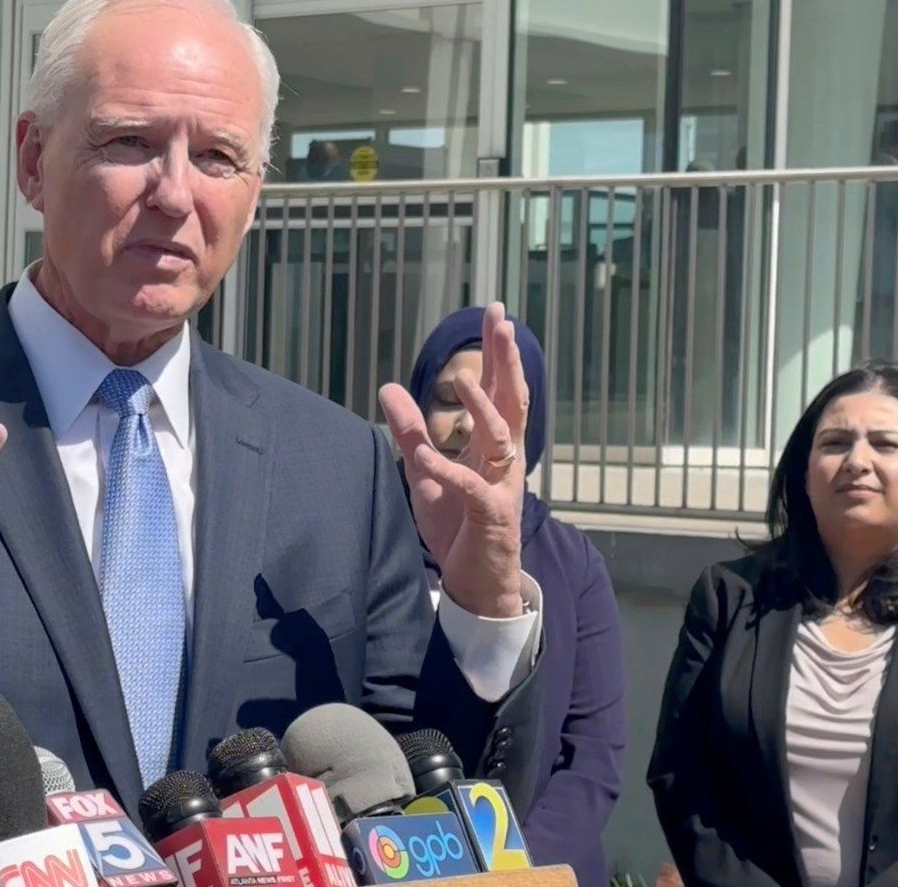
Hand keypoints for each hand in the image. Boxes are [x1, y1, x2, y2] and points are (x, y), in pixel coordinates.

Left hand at [380, 303, 528, 617]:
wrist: (475, 583)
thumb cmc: (457, 527)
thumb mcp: (425, 471)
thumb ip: (410, 430)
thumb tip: (387, 387)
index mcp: (490, 445)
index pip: (496, 389)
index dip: (497, 353)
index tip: (495, 313)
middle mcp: (503, 459)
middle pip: (510, 400)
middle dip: (506, 360)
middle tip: (502, 321)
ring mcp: (500, 486)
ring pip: (499, 438)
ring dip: (480, 408)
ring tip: (460, 378)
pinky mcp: (490, 516)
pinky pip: (470, 488)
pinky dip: (448, 470)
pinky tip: (427, 457)